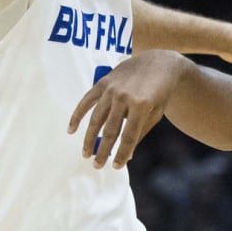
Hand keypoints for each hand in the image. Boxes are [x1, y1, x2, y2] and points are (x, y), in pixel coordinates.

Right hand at [68, 50, 188, 169]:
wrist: (158, 63)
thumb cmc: (160, 93)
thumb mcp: (156, 113)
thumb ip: (140, 132)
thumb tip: (127, 155)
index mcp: (141, 106)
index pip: (129, 136)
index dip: (122, 153)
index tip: (116, 167)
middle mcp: (124, 97)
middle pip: (110, 130)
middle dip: (103, 150)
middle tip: (97, 165)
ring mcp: (112, 89)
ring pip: (96, 119)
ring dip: (90, 138)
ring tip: (86, 154)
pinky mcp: (103, 83)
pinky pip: (86, 101)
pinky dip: (77, 115)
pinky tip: (71, 130)